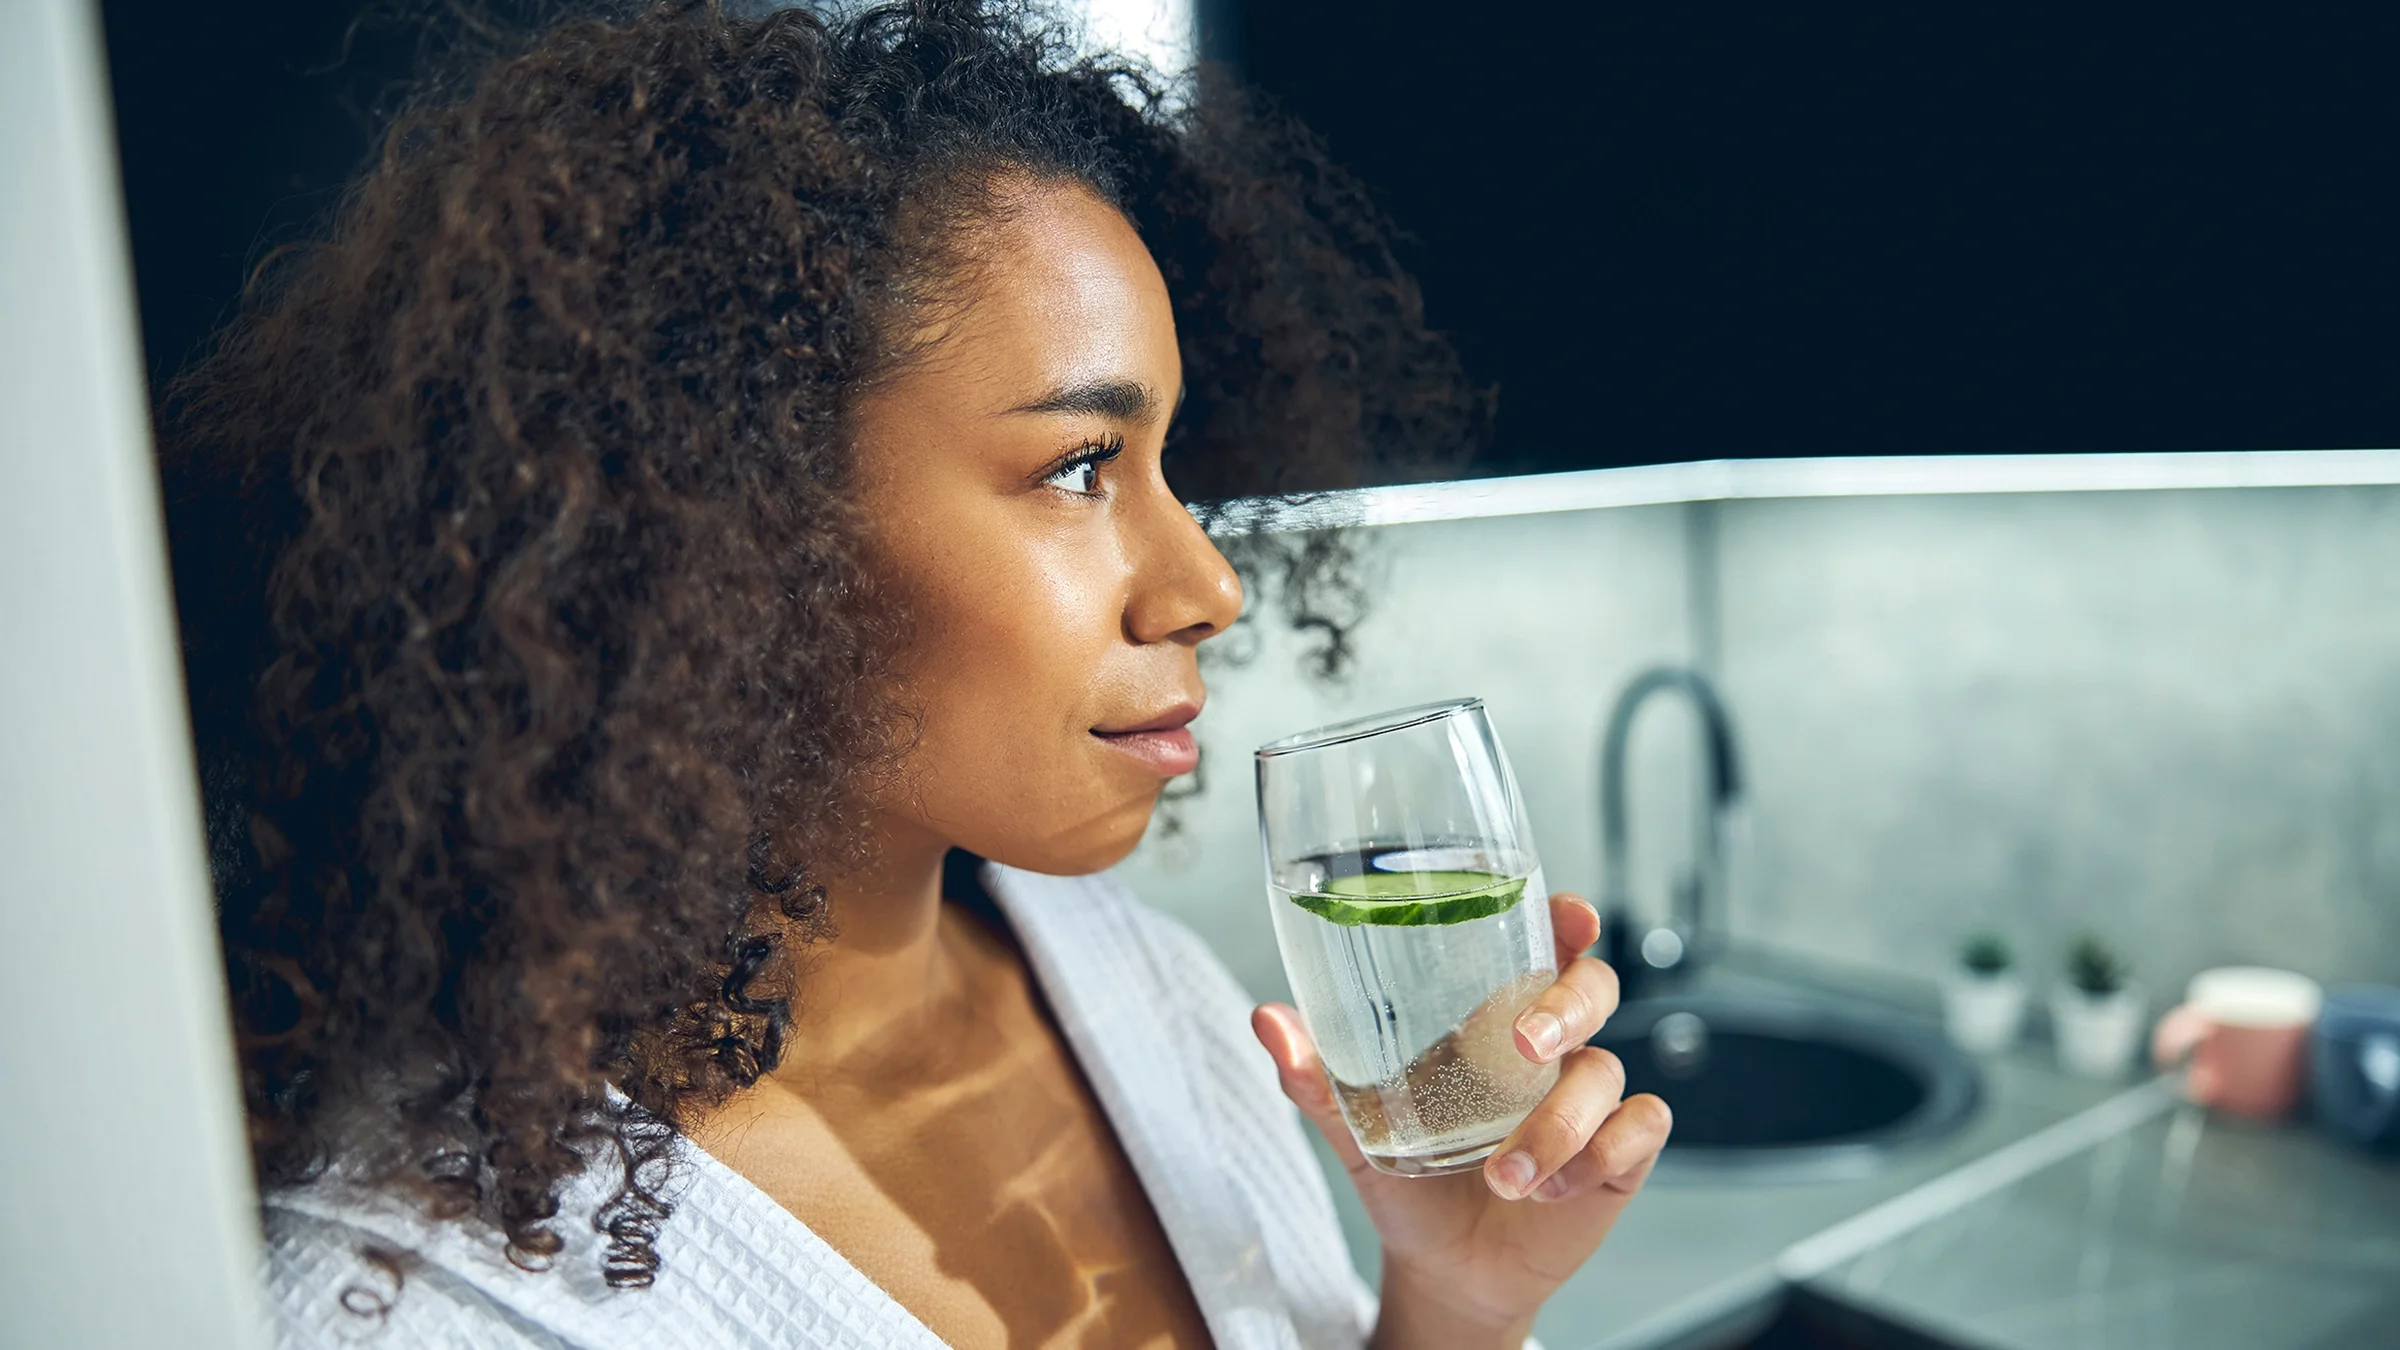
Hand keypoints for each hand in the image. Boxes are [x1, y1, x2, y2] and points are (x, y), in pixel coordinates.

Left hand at [1251, 894, 1669, 1349]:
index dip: (1567, 920)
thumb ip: (1317, 1078)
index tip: (1572, 916)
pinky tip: (1551, 1188)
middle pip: (1594, 989)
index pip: (1544, 946)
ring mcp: (1589, 1097)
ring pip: (1605, 1074)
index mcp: (1494, 1017)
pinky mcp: (1618, 1152)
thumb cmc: (1409, 1176)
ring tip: (1504, 1177)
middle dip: (1569, 1008)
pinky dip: (1601, 1154)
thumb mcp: (1357, 1129)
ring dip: (1558, 1125)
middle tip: (1526, 1048)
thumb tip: (1267, 1019)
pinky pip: (1642, 1129)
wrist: (1442, 1267)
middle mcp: (1551, 1048)